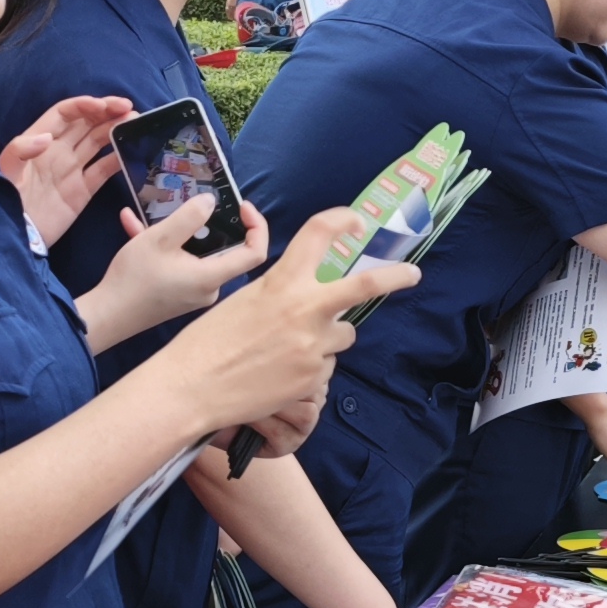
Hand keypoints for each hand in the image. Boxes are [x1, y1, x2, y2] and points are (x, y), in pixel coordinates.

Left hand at [0, 95, 134, 248]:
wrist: (16, 237)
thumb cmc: (5, 201)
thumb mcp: (6, 173)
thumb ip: (20, 151)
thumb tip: (47, 138)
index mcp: (39, 140)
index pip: (65, 114)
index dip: (84, 105)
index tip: (104, 106)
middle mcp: (58, 151)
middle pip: (85, 123)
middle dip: (107, 112)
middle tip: (129, 108)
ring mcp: (72, 170)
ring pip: (98, 142)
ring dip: (115, 130)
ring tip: (135, 122)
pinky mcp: (83, 190)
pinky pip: (104, 170)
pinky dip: (119, 159)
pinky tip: (132, 151)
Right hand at [84, 190, 270, 346]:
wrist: (106, 316)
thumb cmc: (133, 279)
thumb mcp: (159, 239)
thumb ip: (188, 217)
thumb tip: (211, 201)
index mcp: (211, 277)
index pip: (255, 253)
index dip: (257, 226)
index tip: (241, 205)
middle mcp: (208, 288)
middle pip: (224, 250)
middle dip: (209, 223)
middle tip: (193, 203)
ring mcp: (193, 293)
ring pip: (196, 254)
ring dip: (178, 231)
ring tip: (153, 211)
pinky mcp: (177, 294)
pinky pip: (179, 263)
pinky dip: (164, 246)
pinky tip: (132, 224)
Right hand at [163, 205, 414, 438]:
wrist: (193, 387)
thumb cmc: (209, 341)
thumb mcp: (245, 299)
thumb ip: (282, 291)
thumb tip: (307, 293)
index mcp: (282, 281)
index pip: (319, 233)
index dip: (342, 220)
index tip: (356, 222)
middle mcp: (305, 309)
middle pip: (366, 287)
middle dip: (395, 277)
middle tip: (413, 274)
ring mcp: (313, 346)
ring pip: (343, 335)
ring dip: (329, 337)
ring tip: (289, 349)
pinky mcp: (313, 378)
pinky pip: (326, 365)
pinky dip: (311, 367)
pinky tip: (280, 373)